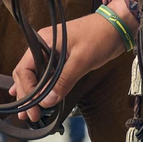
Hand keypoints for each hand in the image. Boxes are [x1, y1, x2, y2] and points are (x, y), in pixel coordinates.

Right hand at [9, 12, 127, 122]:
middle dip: (27, 95)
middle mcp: (43, 46)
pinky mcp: (61, 58)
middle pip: (25, 73)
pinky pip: (46, 73)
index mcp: (43, 42)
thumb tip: (47, 101)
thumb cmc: (100, 37)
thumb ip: (63, 81)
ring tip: (29, 112)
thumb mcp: (81, 60)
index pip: (24, 70)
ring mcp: (51, 52)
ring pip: (34, 74)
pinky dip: (41, 86)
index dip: (27, 91)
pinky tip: (35, 97)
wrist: (117, 26)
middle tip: (30, 115)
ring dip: (32, 93)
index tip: (33, 108)